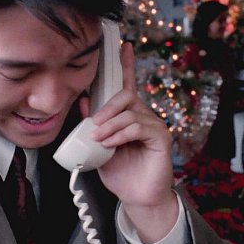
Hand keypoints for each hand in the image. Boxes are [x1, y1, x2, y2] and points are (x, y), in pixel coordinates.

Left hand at [83, 42, 177, 242]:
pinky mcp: (161, 137)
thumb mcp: (97, 147)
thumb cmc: (119, 172)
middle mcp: (143, 115)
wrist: (136, 197)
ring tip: (99, 139)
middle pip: (125, 95)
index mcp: (128, 115)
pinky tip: (112, 144)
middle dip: (106, 106)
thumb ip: (90, 126)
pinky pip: (138, 126)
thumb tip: (82, 104)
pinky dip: (121, 134)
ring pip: (130, 111)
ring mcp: (153, 125)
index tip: (122, 45)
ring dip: (110, 124)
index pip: (127, 85)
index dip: (125, 64)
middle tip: (93, 123)